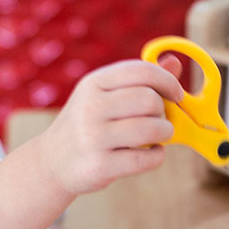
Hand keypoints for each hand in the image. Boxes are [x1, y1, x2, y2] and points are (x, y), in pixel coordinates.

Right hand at [36, 56, 183, 197]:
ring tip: (158, 136)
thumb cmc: (88, 123)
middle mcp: (91, 107)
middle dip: (163, 111)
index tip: (176, 94)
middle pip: (150, 100)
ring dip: (164, 133)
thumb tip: (175, 62)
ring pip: (151, 129)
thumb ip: (139, 79)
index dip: (168, 81)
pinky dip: (157, 156)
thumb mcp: (104, 94)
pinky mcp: (99, 166)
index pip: (142, 71)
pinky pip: (146, 159)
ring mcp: (93, 137)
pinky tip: (150, 153)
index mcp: (94, 83)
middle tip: (158, 119)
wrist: (52, 161)